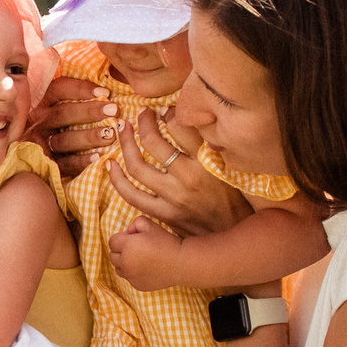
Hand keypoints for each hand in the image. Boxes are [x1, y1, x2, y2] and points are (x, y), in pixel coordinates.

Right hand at [26, 75, 119, 178]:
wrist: (31, 161)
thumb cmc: (59, 128)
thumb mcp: (60, 110)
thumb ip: (75, 100)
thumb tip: (104, 92)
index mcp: (42, 105)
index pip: (58, 90)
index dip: (80, 89)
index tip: (105, 92)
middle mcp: (39, 123)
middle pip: (62, 114)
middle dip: (90, 111)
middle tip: (114, 110)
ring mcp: (41, 145)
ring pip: (63, 140)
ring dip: (89, 136)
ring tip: (110, 135)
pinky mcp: (47, 165)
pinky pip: (64, 164)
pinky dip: (81, 161)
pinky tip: (98, 156)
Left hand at [103, 111, 246, 236]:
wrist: (235, 235)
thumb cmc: (236, 198)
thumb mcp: (231, 165)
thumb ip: (211, 143)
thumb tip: (192, 117)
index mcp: (209, 162)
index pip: (182, 127)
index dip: (169, 112)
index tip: (164, 110)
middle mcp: (189, 178)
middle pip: (154, 143)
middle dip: (143, 123)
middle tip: (141, 113)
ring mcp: (173, 198)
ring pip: (137, 166)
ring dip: (125, 144)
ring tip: (123, 129)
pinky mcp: (163, 214)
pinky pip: (131, 195)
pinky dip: (117, 179)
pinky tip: (110, 164)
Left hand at [108, 216, 185, 290]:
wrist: (181, 263)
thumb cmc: (166, 242)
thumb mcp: (150, 225)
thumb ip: (135, 224)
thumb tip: (127, 232)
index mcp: (127, 246)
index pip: (112, 241)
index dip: (122, 238)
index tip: (134, 238)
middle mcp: (125, 263)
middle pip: (113, 256)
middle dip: (121, 250)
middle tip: (137, 248)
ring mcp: (130, 276)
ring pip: (118, 268)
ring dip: (125, 263)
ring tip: (141, 258)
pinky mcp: (137, 285)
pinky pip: (129, 278)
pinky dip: (133, 273)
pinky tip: (147, 268)